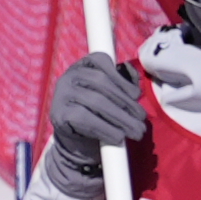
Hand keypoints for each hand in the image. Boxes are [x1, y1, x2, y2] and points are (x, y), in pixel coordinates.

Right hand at [44, 48, 146, 164]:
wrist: (75, 137)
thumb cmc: (97, 112)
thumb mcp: (111, 95)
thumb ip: (124, 87)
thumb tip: (137, 91)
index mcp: (83, 66)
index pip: (101, 61)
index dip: (120, 77)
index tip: (137, 95)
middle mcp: (69, 76)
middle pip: (100, 82)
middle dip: (125, 101)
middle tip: (142, 119)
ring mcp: (61, 94)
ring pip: (95, 101)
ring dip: (120, 117)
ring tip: (136, 131)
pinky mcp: (58, 114)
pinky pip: (84, 119)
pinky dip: (105, 129)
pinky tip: (118, 137)